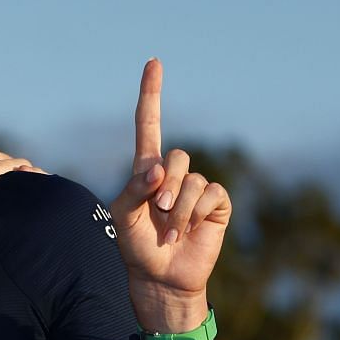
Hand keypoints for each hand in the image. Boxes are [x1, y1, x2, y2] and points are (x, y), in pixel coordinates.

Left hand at [110, 59, 230, 339]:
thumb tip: (158, 170)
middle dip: (164, 186)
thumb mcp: (124, 215)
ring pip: (192, 179)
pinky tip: (190, 230)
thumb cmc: (135, 246)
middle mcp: (174, 174)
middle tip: (157, 212)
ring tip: (170, 231)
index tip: (154, 62)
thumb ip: (135, 188)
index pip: (150, 124)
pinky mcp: (216, 205)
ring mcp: (197, 188)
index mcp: (147, 170)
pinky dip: (196, 213)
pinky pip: (210, 193)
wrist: (160, 277)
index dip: (152, 94)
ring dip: (178, 208)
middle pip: (175, 157)